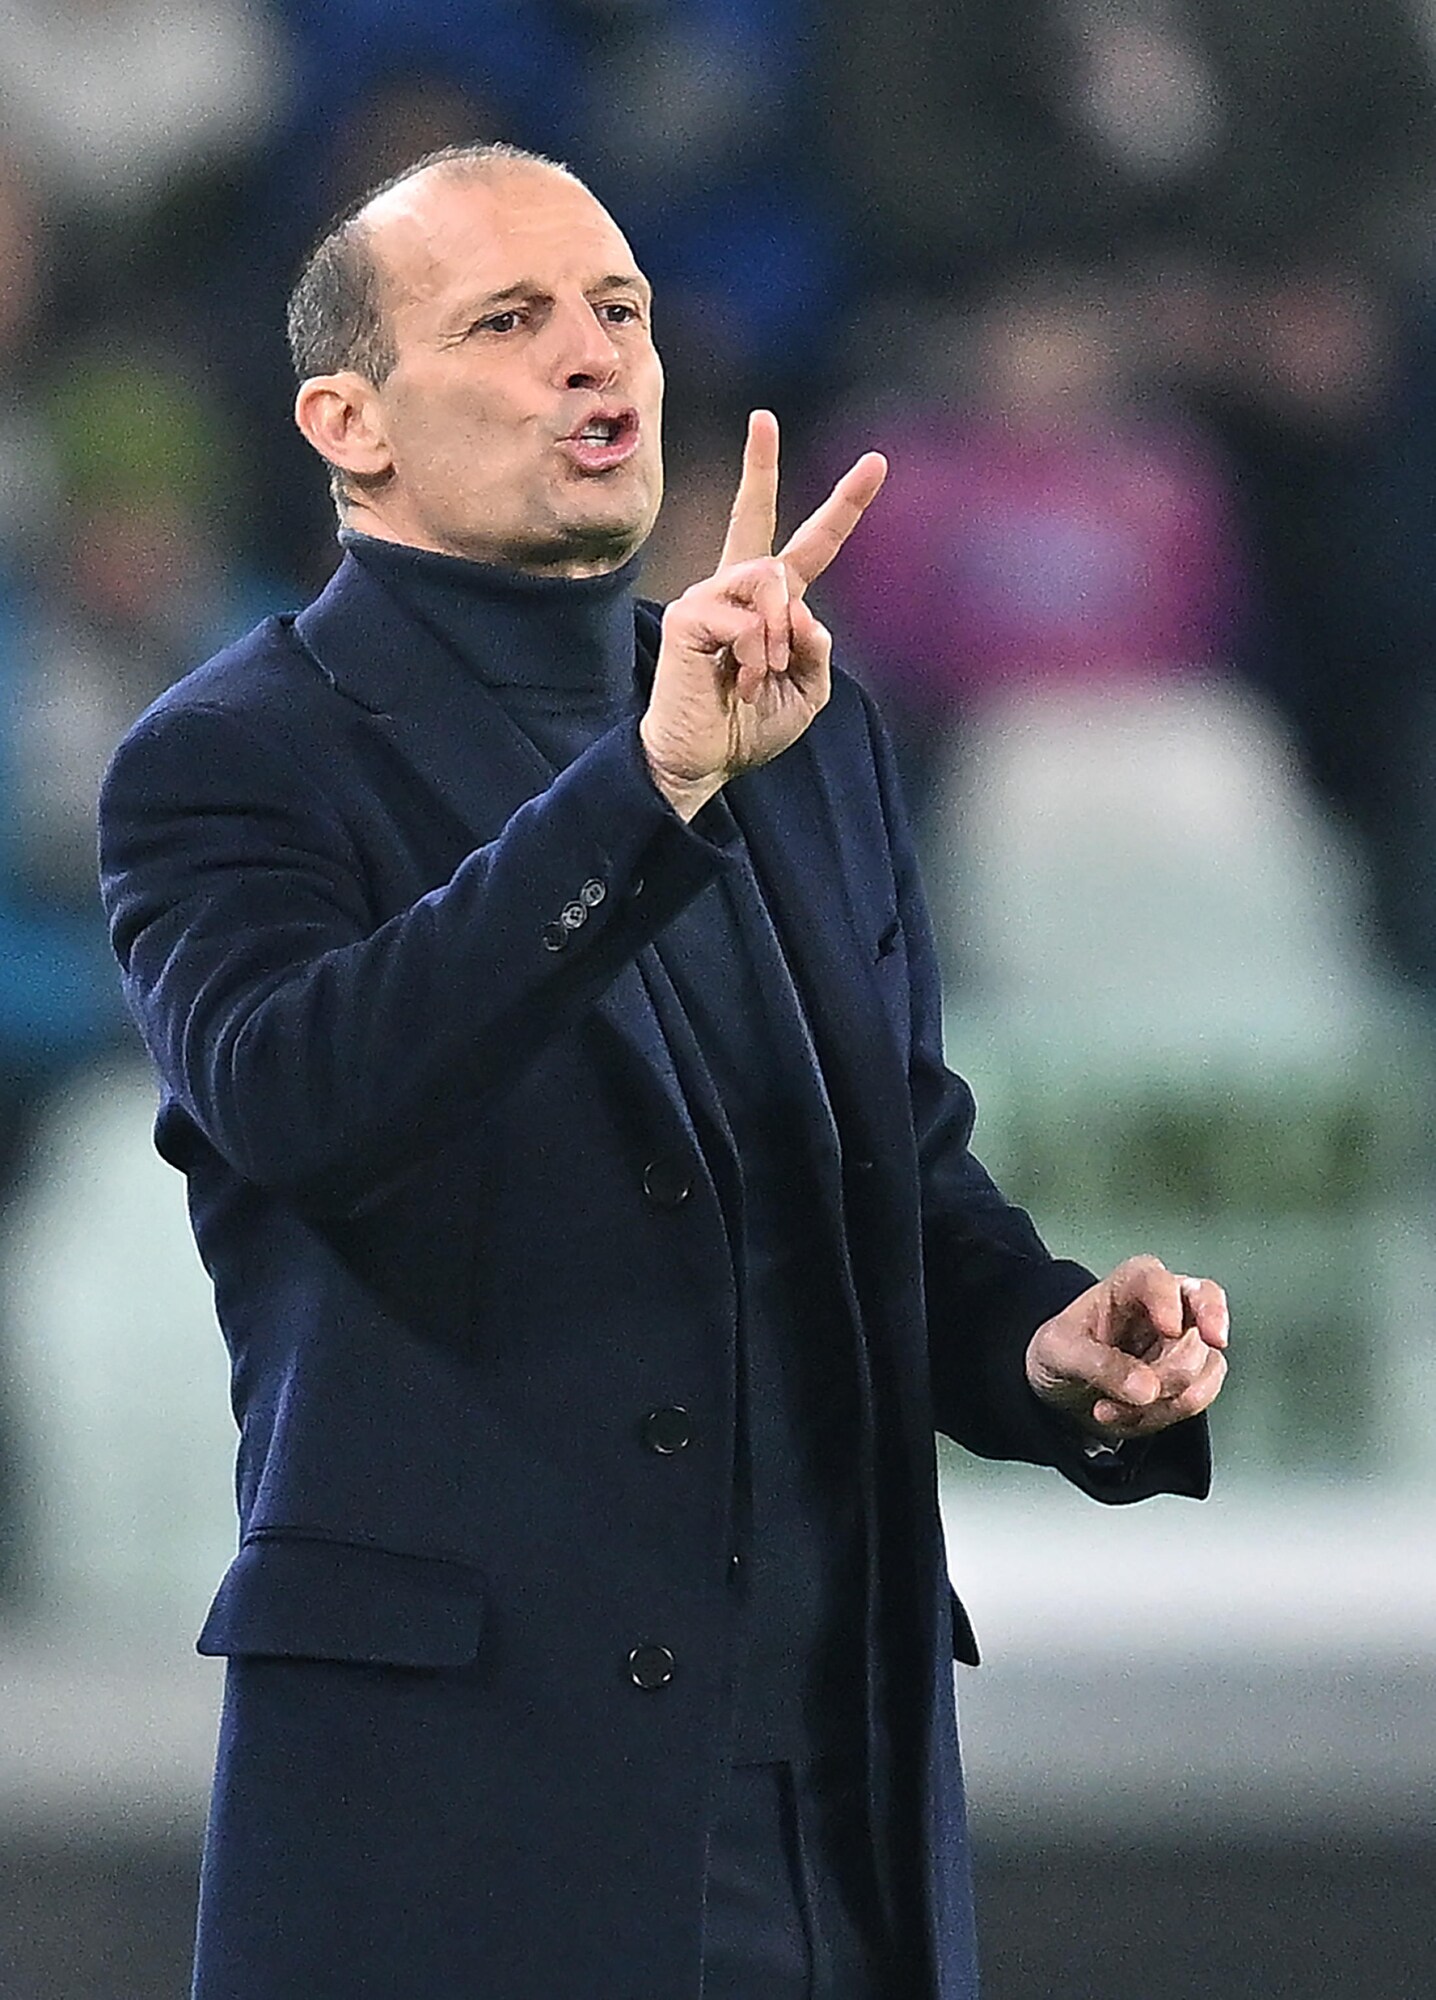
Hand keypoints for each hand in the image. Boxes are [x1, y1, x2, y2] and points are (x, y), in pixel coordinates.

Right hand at [640, 410, 885, 818]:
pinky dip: (757, 656)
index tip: (874, 462)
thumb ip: (817, 649)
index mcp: (773, 606)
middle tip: (762, 418)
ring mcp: (709, 598)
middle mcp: (737, 591)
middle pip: (753, 518)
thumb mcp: (807, 692)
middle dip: (758, 466)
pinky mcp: (688, 616)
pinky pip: (746, 618)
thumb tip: (802, 610)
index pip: (811, 547)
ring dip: (779, 635)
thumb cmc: (748, 729)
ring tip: (762, 676)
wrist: (701, 762)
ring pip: (769, 580)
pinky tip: (741, 682)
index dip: (844, 506)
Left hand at [1025, 1255, 1228, 1442]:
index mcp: (1130, 1282)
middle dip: (1168, 1371)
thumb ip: (1099, 1365)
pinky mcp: (1197, 1371)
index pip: (1160, 1281)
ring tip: (1117, 1405)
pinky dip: (1166, 1414)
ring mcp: (1187, 1337)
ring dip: (1163, 1399)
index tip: (1169, 1329)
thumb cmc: (1064, 1351)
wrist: (1068, 1388)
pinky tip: (1131, 1414)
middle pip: (1197, 1327)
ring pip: (1205, 1365)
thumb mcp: (1060, 1353)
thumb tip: (1146, 1388)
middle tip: (1139, 1391)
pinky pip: (1202, 1394)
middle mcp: (1169, 1302)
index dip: (1168, 1302)